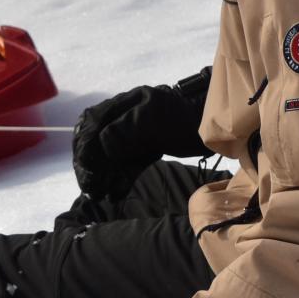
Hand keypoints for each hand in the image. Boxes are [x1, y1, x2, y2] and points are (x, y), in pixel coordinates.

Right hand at [70, 66, 212, 197]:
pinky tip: (115, 192)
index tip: (85, 168)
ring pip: (110, 154)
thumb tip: (102, 142)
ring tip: (99, 193)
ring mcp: (135, 132)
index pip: (92, 123)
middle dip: (91, 164)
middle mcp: (125, 116)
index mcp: (124, 104)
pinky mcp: (147, 145)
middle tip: (90, 187)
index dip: (85, 146)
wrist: (213, 124)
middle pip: (97, 140)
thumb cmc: (183, 117)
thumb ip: (126, 128)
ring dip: (104, 173)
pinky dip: (121, 176)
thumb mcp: (153, 120)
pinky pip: (127, 162)